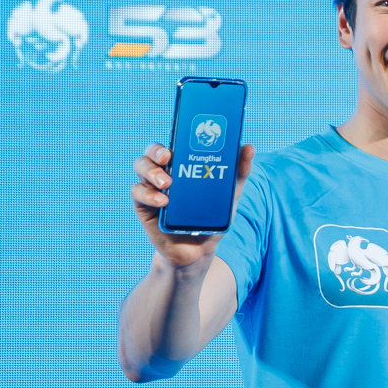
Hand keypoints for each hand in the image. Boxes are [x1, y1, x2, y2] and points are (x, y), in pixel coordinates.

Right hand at [132, 141, 253, 267]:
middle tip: (168, 158)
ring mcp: (152, 188)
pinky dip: (149, 194)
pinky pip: (138, 193)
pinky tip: (163, 201)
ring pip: (140, 168)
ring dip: (151, 172)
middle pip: (150, 152)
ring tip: (167, 183)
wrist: (200, 249)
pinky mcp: (144, 206)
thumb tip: (249, 147)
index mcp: (181, 166)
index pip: (171, 144)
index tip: (177, 142)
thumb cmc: (212, 217)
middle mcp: (164, 173)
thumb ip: (239, 172)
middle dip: (156, 151)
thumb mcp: (229, 195)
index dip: (172, 138)